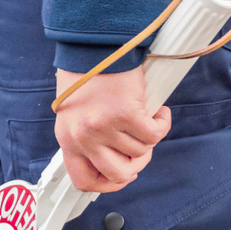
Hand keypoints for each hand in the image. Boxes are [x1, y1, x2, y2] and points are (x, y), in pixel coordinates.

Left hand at [53, 67, 171, 192]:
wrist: (94, 44)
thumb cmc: (87, 74)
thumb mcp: (76, 113)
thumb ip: (88, 137)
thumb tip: (114, 157)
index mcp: (68, 139)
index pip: (84, 181)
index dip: (108, 185)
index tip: (123, 176)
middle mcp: (84, 137)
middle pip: (118, 173)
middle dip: (137, 164)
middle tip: (142, 147)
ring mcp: (105, 128)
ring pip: (140, 151)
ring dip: (149, 137)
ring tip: (147, 118)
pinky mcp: (126, 114)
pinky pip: (154, 134)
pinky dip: (162, 123)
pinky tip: (158, 112)